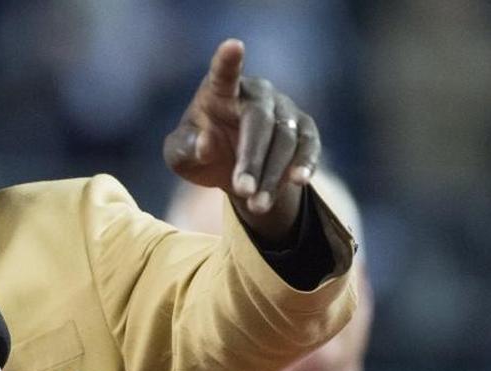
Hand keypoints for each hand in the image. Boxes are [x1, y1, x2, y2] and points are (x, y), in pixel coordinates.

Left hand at [164, 39, 321, 243]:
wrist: (229, 168)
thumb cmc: (199, 151)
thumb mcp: (181, 155)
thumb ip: (187, 148)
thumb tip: (206, 142)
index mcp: (220, 90)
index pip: (224, 72)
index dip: (228, 60)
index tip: (232, 46)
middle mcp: (257, 94)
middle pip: (260, 122)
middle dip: (252, 159)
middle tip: (242, 190)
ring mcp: (284, 109)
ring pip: (286, 139)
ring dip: (273, 174)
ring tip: (257, 204)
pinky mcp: (304, 129)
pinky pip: (309, 145)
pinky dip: (306, 163)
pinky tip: (299, 182)